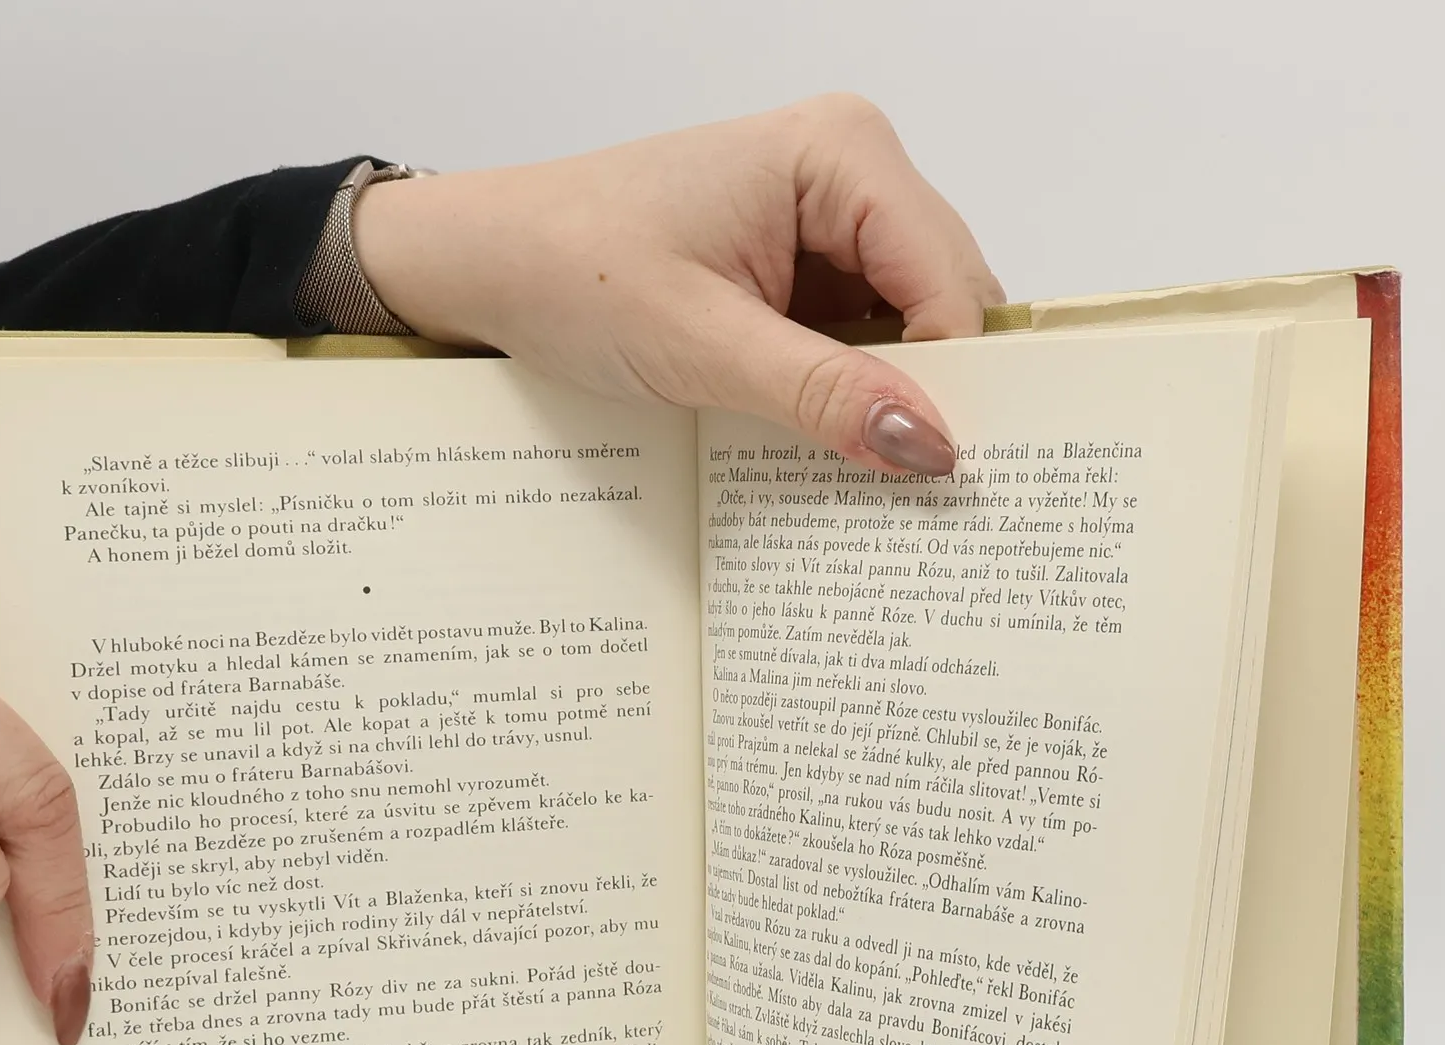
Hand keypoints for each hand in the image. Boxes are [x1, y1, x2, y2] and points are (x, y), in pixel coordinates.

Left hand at [353, 95, 1003, 476]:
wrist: (489, 264)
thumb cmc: (568, 270)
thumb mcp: (699, 344)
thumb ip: (822, 396)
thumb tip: (929, 446)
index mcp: (841, 153)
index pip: (949, 283)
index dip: (955, 382)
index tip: (946, 477)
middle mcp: (850, 171)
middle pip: (944, 302)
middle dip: (930, 393)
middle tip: (917, 492)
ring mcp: (828, 223)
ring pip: (909, 331)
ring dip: (887, 403)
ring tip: (868, 477)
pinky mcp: (801, 270)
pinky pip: (860, 343)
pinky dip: (850, 399)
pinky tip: (831, 446)